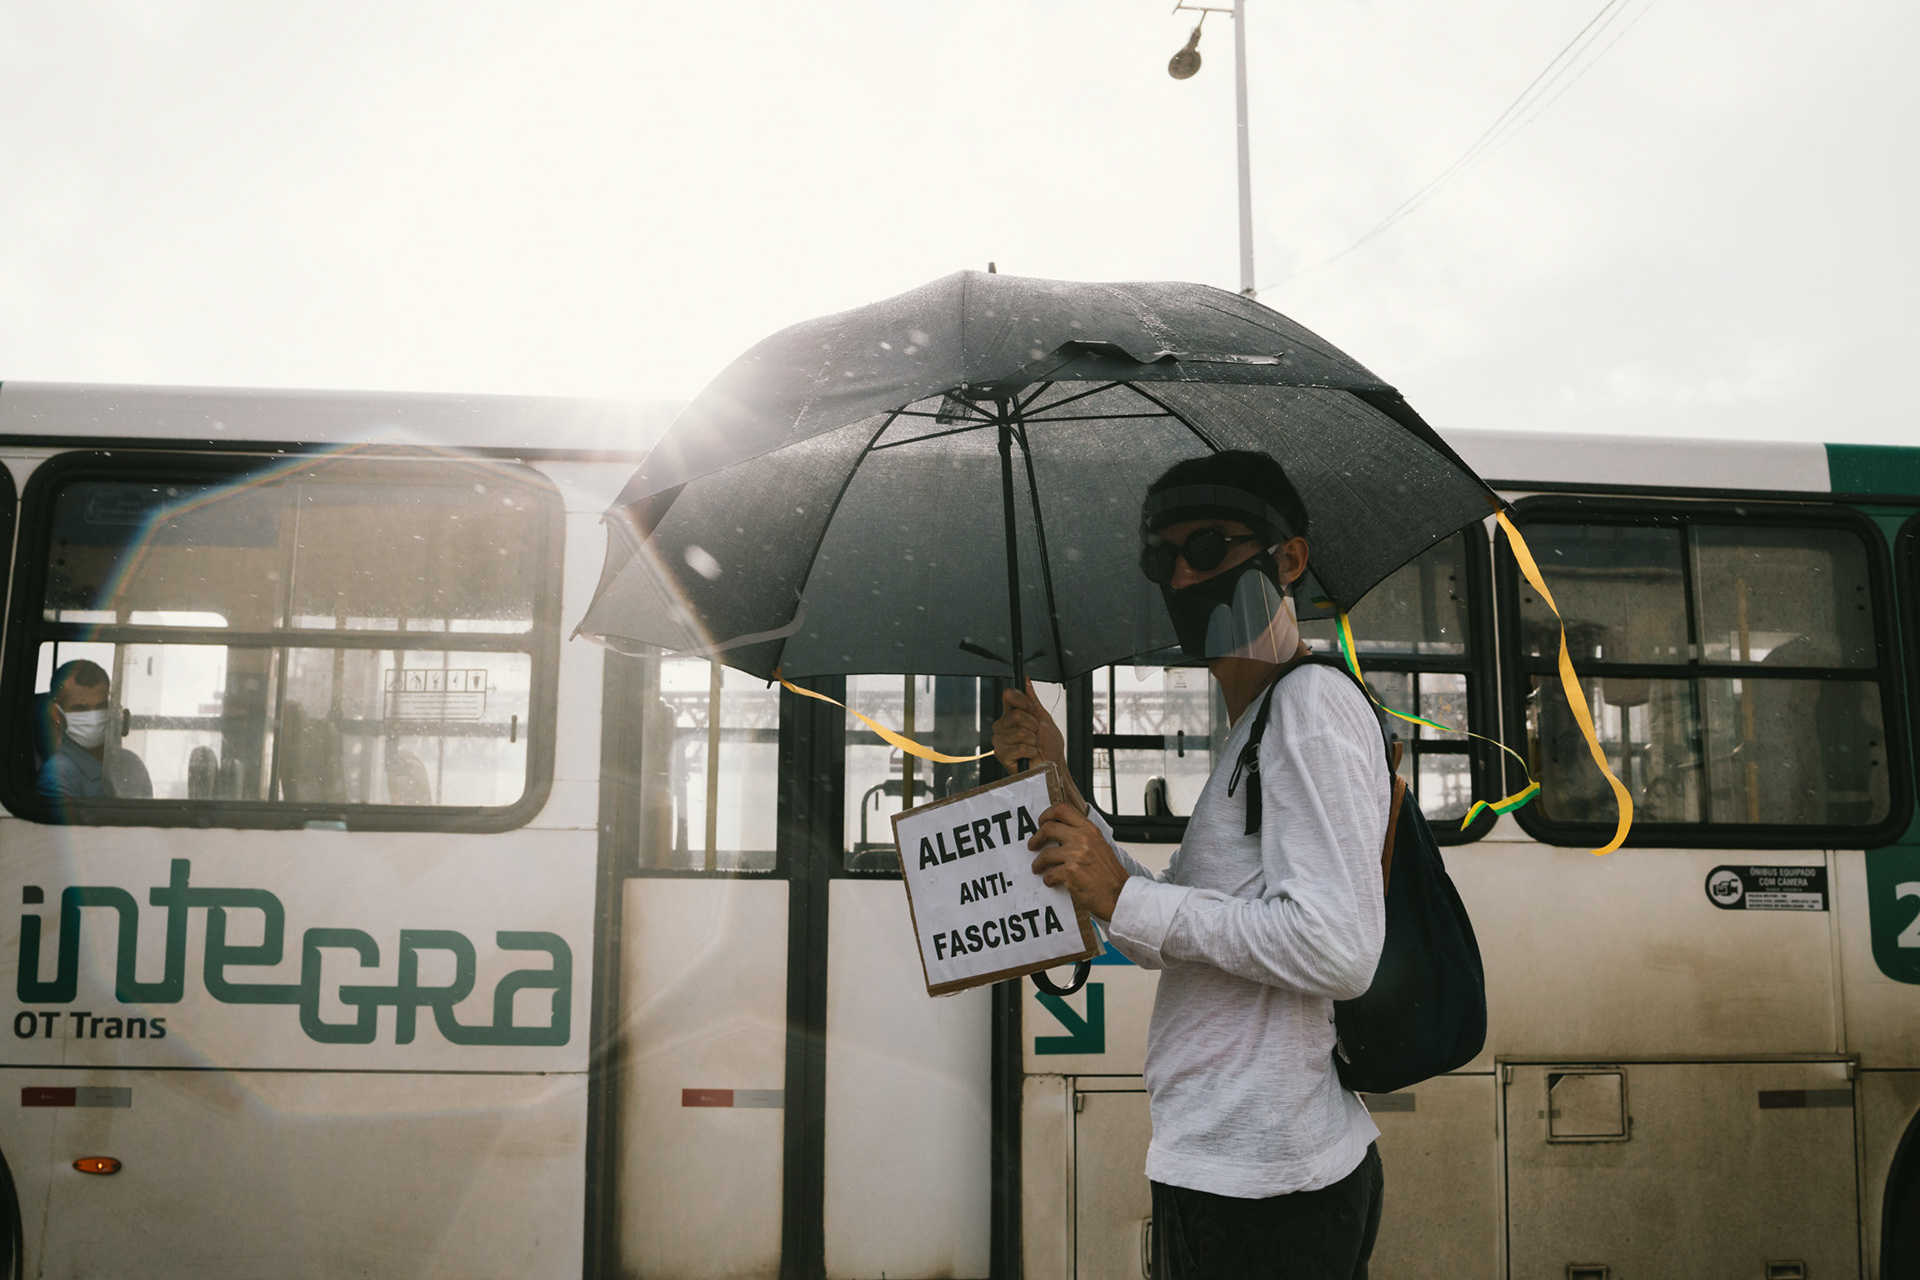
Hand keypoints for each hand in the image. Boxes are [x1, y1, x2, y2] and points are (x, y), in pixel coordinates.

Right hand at [992, 678, 1066, 776]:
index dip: (1023, 701)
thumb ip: (1032, 700)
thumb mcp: (1043, 718)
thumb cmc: (1049, 746)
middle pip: (1016, 715)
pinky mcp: (1001, 755)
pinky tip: (1029, 756)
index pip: (1008, 696)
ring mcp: (1000, 740)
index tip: (1032, 710)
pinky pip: (1020, 747)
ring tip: (1032, 747)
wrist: (1052, 766)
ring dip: (1033, 741)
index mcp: (1011, 715)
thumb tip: (1026, 680)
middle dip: (1033, 726)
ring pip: (1020, 732)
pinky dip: (1031, 752)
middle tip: (1035, 735)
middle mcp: (1002, 726)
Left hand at [1029, 801, 1129, 921]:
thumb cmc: (1110, 875)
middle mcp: (1083, 838)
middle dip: (1036, 838)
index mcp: (1090, 830)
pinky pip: (1049, 873)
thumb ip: (1084, 837)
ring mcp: (1077, 855)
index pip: (1063, 809)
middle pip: (1048, 828)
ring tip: (1037, 868)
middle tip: (1032, 845)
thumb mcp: (1101, 847)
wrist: (1120, 896)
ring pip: (1045, 853)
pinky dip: (1047, 879)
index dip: (1047, 814)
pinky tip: (1051, 881)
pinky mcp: (1071, 872)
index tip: (1041, 822)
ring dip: (1038, 863)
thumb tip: (1062, 832)